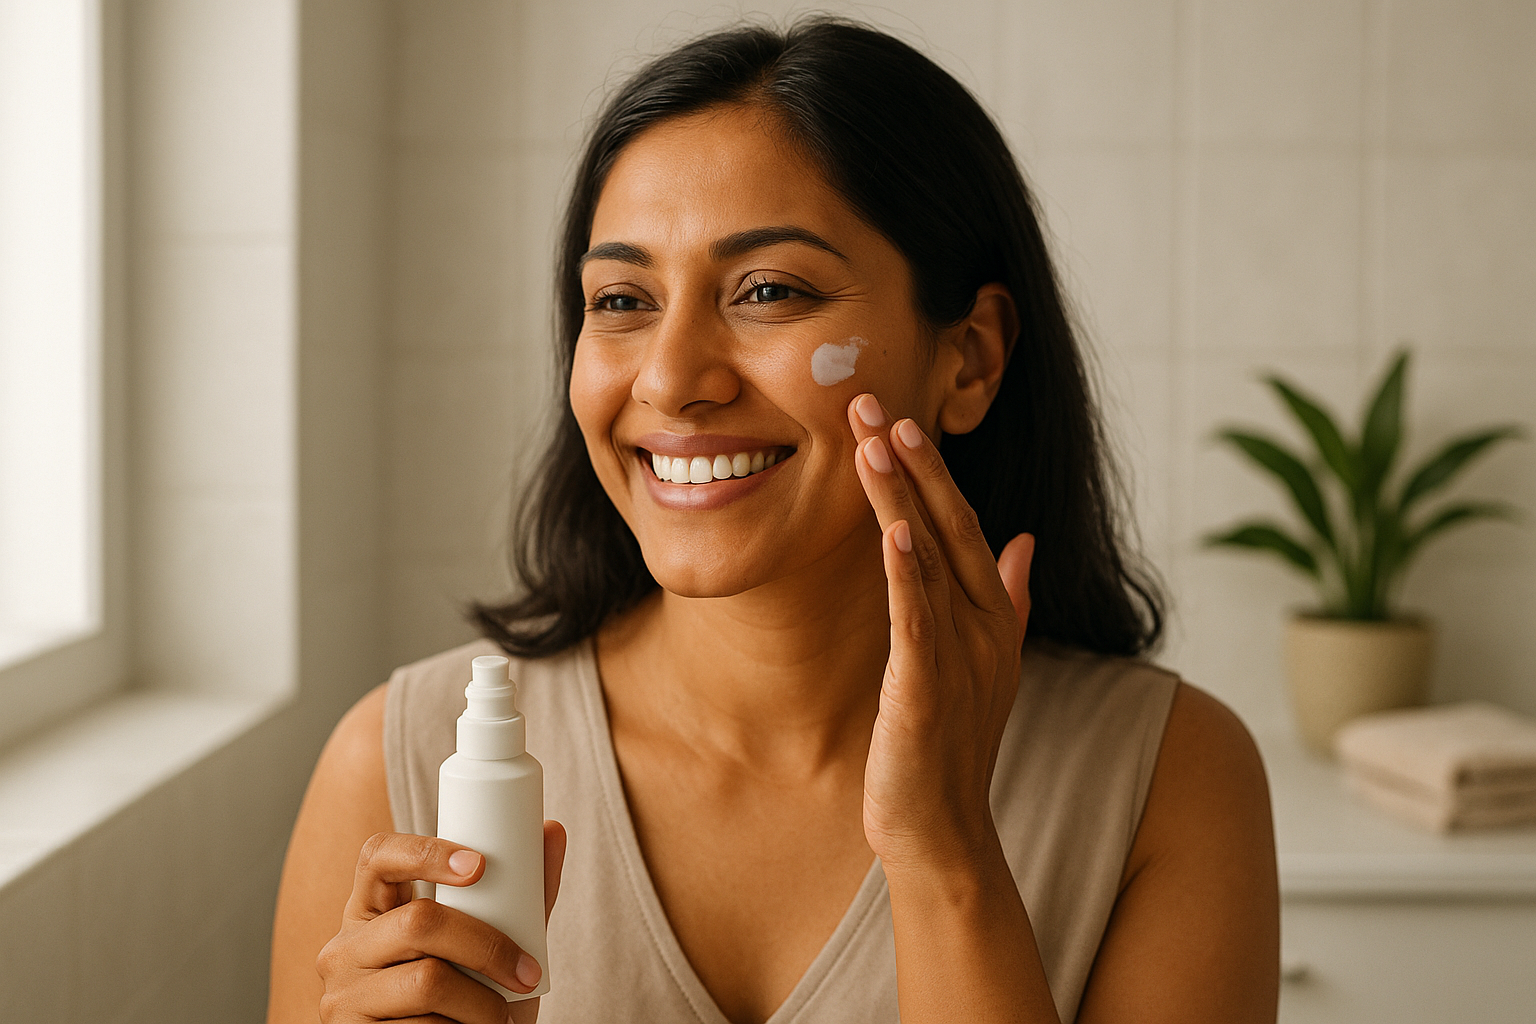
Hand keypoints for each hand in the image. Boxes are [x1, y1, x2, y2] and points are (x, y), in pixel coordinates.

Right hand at [316, 825, 566, 1023]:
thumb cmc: (466, 998)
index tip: (480, 865)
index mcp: (373, 911)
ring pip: (426, 981)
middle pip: (418, 921)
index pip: (378, 856)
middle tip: (527, 972)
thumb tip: (553, 829)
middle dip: (486, 945)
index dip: (425, 852)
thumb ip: (522, 897)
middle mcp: (346, 948)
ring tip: (502, 1016)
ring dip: (482, 1003)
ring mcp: (342, 996)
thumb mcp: (488, 945)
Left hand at [847, 393, 1033, 872]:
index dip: (931, 470)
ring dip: (904, 498)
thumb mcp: (984, 662)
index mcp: (989, 615)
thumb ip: (1006, 597)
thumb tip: (1022, 540)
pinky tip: (893, 533)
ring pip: (930, 561)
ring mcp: (958, 657)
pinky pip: (918, 622)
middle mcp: (981, 627)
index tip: (895, 418)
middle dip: (912, 462)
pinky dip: (908, 576)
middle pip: (949, 526)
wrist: (941, 830)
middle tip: (872, 401)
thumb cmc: (952, 744)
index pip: (962, 525)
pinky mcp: (927, 691)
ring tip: (875, 440)